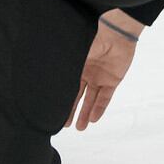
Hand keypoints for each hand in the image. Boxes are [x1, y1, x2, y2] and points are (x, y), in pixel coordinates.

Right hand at [67, 12, 141, 130]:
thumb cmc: (92, 41)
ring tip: (80, 128)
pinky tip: (94, 119)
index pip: (68, 88)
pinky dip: (99, 108)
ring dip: (86, 113)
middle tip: (65, 125)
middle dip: (72, 111)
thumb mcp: (74, 57)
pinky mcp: (113, 81)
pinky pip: (105, 97)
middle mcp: (87, 74)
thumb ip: (66, 70)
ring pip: (91, 100)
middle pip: (78, 96)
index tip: (56, 113)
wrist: (115, 36)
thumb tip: (49, 82)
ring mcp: (100, 78)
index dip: (63, 101)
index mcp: (76, 66)